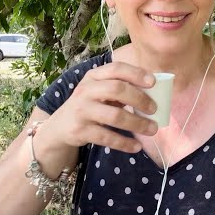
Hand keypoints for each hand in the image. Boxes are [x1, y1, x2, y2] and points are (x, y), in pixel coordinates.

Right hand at [42, 62, 159, 153]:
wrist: (59, 128)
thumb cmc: (89, 105)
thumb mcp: (100, 90)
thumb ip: (120, 87)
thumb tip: (155, 92)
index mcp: (94, 76)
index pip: (116, 68)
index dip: (136, 74)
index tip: (153, 82)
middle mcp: (86, 90)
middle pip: (117, 89)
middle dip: (140, 99)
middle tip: (155, 109)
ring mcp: (81, 111)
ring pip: (115, 116)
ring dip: (137, 123)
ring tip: (153, 129)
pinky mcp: (80, 131)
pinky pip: (107, 137)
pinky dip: (124, 143)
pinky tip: (136, 146)